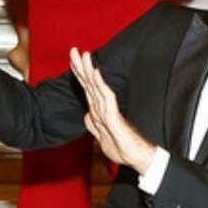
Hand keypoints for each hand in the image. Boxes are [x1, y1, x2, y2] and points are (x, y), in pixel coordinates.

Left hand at [72, 49, 154, 171]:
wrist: (136, 158)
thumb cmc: (122, 148)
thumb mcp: (101, 139)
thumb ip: (93, 126)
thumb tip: (87, 117)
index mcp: (99, 111)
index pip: (87, 89)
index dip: (79, 75)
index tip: (71, 61)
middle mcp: (102, 107)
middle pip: (89, 83)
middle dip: (81, 67)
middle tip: (73, 49)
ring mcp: (108, 110)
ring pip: (96, 87)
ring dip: (89, 70)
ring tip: (84, 55)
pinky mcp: (114, 117)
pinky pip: (106, 98)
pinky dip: (100, 85)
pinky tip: (96, 73)